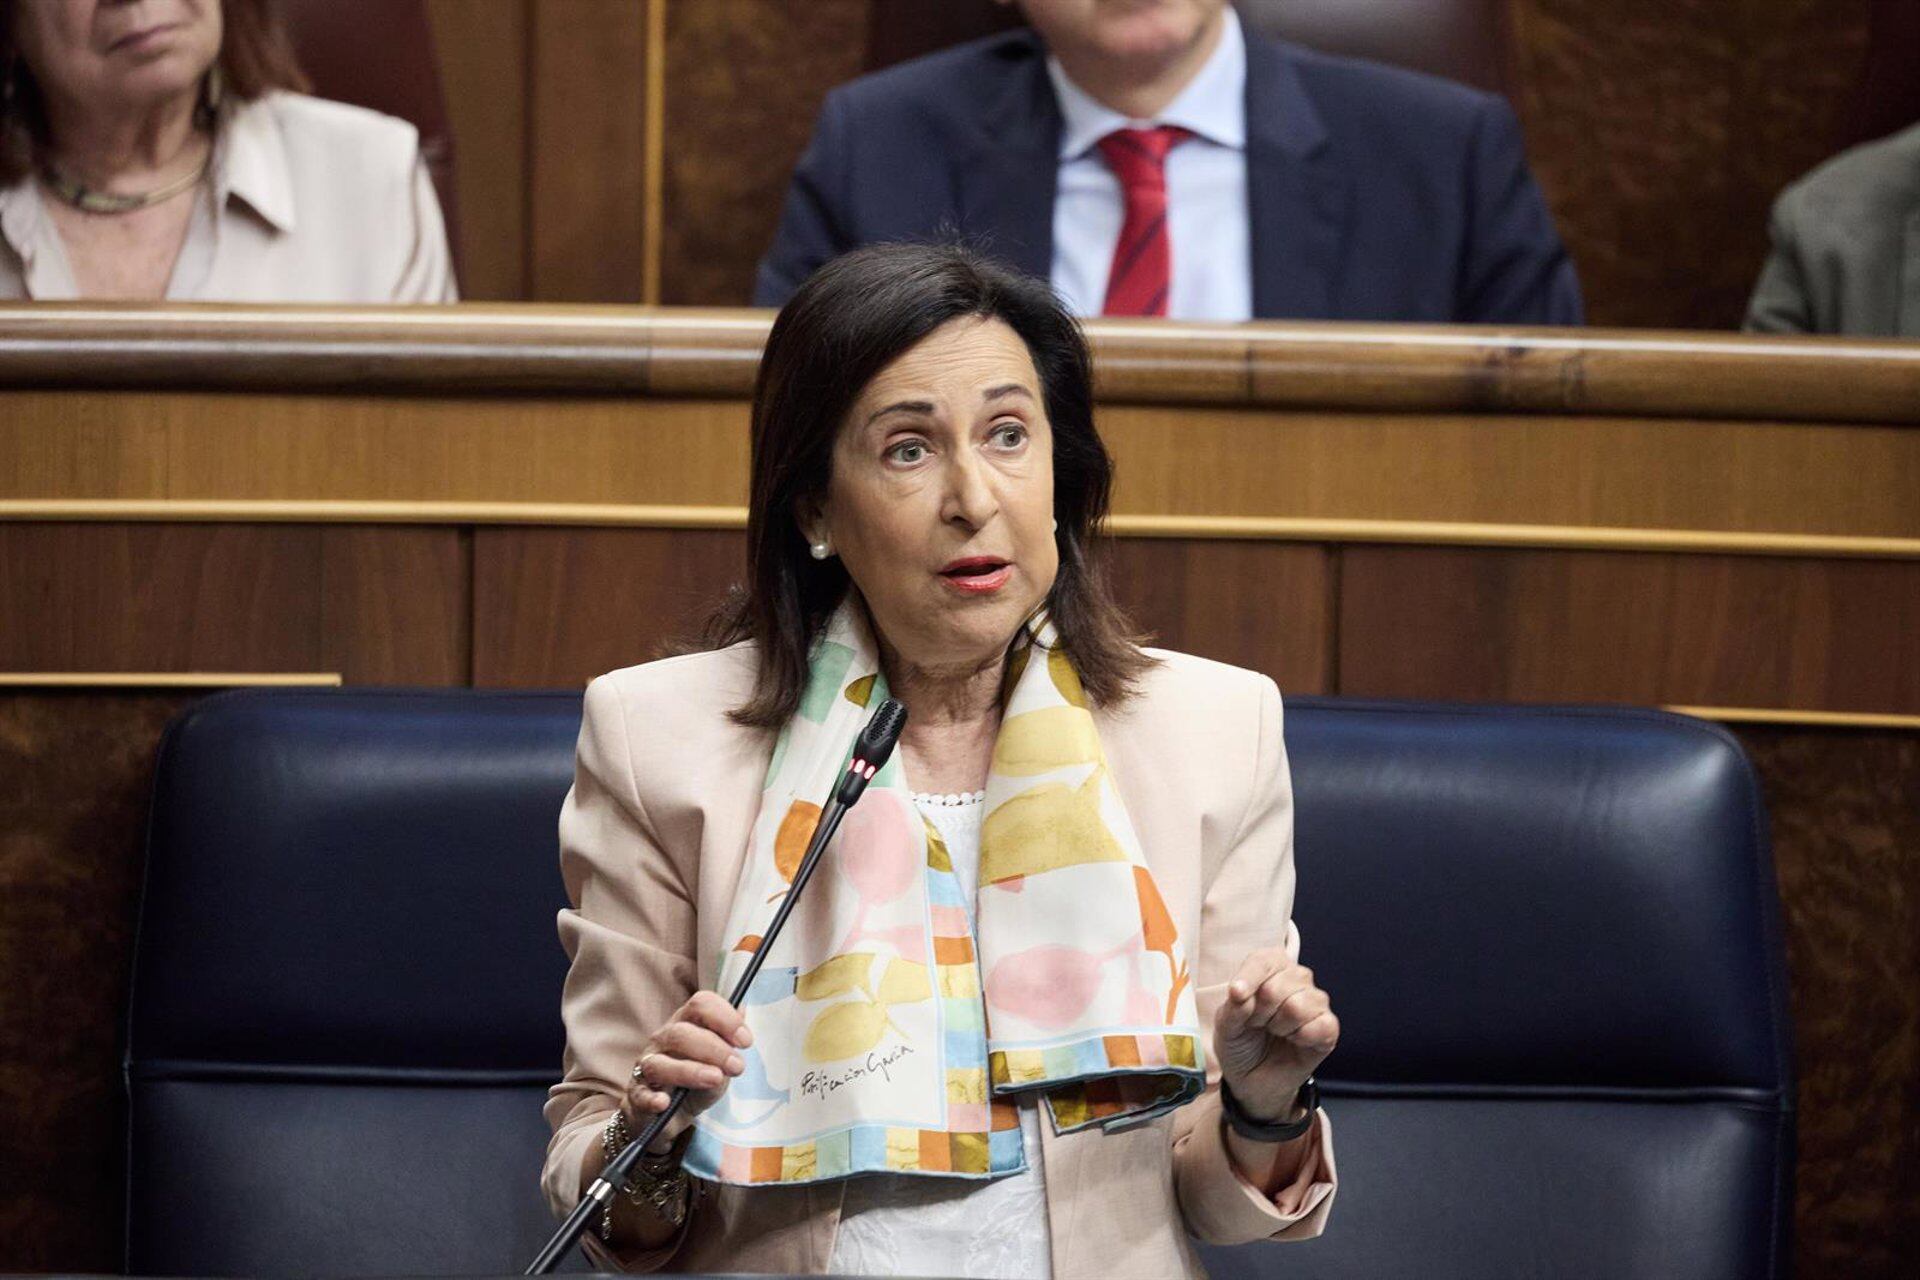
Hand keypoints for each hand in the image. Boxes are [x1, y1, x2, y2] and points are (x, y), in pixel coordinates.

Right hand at [621, 991, 752, 1141]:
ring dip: (691, 1070)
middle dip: (714, 1048)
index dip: (725, 1018)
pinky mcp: (638, 1096)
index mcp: (686, 1024)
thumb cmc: (696, 1081)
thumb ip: (730, 1039)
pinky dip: (652, 1098)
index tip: (746, 1041)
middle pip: (681, 1033)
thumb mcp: (719, 1061)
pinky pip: (641, 1095)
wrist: (669, 1116)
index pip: (700, 1005)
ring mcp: (647, 1068)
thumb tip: (743, 1008)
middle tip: (737, 1067)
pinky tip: (664, 1103)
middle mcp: (663, 1041)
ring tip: (715, 1079)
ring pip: (660, 1063)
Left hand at [1213, 949, 1338, 1123]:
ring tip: (1275, 1033)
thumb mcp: (1226, 1025)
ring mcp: (1315, 1002)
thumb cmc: (1241, 1042)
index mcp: (1270, 967)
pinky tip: (1294, 1041)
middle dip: (1260, 1013)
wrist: (1252, 1080)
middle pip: (1276, 988)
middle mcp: (1296, 978)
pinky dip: (1300, 1039)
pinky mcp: (1329, 1027)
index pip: (1264, 961)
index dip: (1248, 980)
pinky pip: (1320, 1025)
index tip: (1236, 996)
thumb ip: (1233, 1007)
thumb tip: (1239, 991)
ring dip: (1279, 1027)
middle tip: (1258, 1024)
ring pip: (1297, 1007)